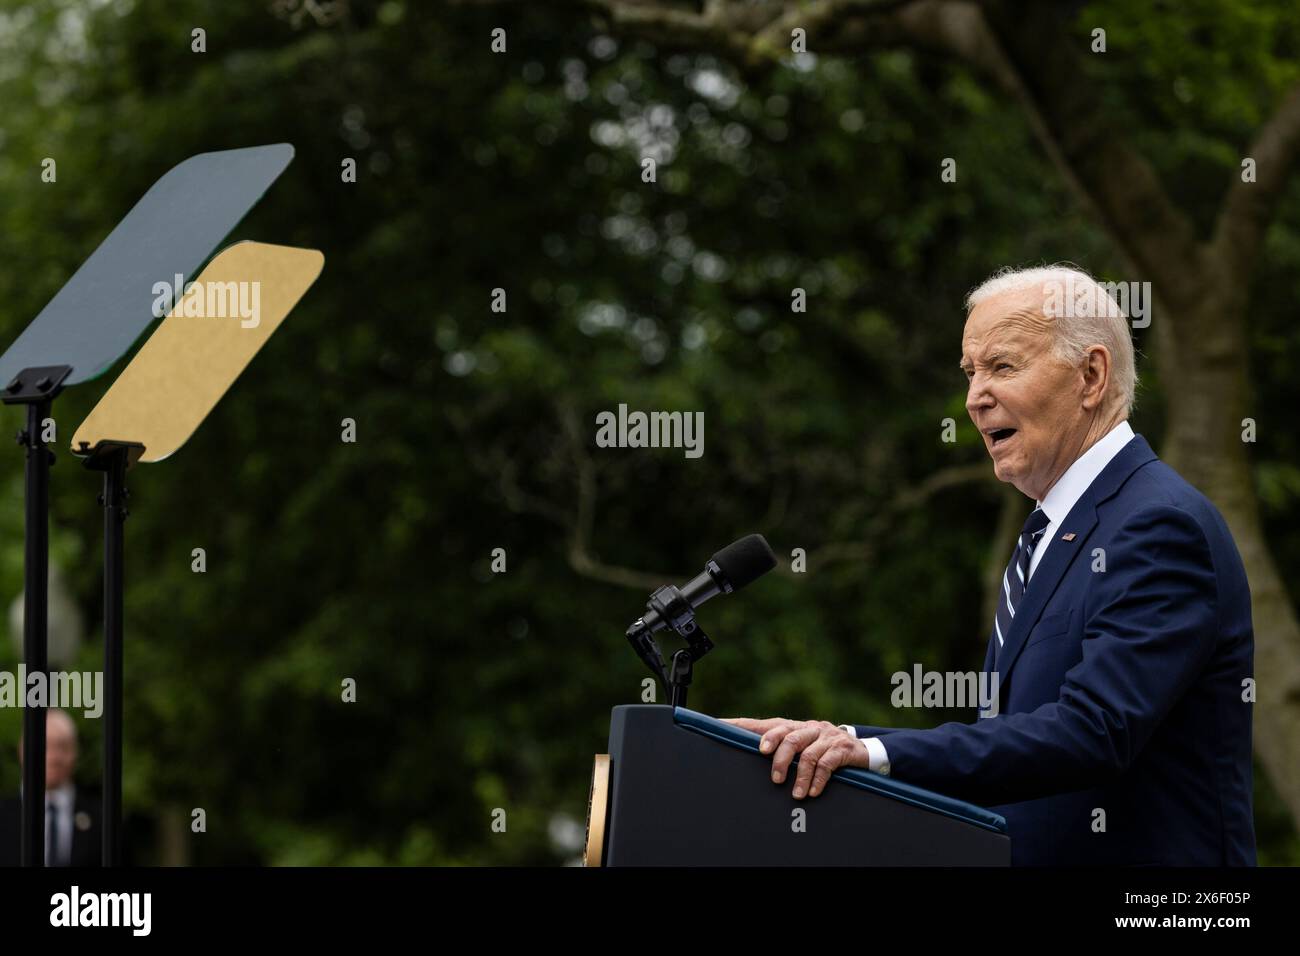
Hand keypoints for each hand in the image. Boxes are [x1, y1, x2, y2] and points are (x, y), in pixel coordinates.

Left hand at [720, 717, 869, 798]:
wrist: (863, 750)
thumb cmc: (824, 752)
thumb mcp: (804, 749)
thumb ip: (783, 751)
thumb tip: (754, 760)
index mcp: (796, 726)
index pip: (767, 724)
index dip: (745, 725)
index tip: (723, 728)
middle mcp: (810, 727)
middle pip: (789, 737)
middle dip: (780, 758)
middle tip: (775, 779)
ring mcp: (827, 737)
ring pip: (808, 754)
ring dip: (800, 776)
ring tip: (796, 795)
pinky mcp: (843, 749)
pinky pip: (827, 763)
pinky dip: (818, 779)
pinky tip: (812, 792)